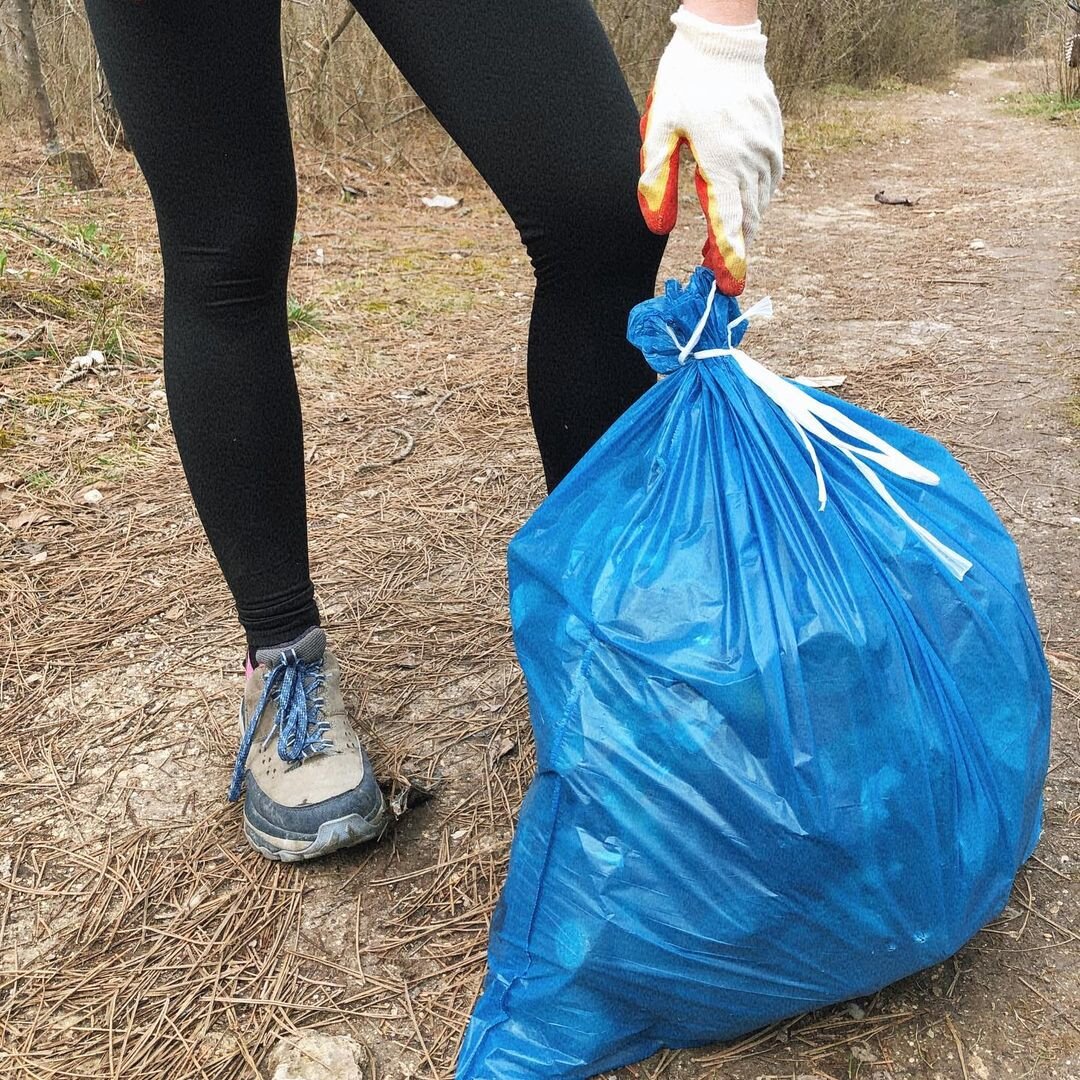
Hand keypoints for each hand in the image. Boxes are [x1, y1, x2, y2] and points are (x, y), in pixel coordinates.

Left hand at [638, 8, 782, 294]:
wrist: (721, 37)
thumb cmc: (685, 81)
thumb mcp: (659, 129)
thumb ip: (655, 180)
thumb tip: (657, 228)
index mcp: (723, 163)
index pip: (731, 225)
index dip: (730, 261)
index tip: (729, 288)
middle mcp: (753, 161)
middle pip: (748, 221)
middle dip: (731, 250)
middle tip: (712, 274)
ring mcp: (768, 149)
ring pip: (760, 203)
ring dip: (742, 228)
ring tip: (715, 248)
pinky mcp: (774, 138)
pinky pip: (768, 181)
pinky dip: (753, 201)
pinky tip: (737, 208)